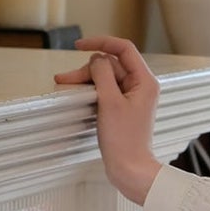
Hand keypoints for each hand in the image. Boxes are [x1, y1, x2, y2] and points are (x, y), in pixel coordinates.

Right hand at [55, 36, 161, 204]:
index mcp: (145, 81)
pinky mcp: (122, 108)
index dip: (101, 42)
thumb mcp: (109, 102)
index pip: (124, 49)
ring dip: (86, 80)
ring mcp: (131, 97)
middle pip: (111, 64)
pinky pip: (105, 91)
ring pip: (105, 78)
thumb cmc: (125, 140)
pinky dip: (91, 90)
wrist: (130, 168)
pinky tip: (75, 93)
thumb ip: (102, 75)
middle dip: (87, 69)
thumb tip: (97, 58)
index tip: (79, 46)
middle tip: (65, 80)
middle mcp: (141, 86)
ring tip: (64, 85)